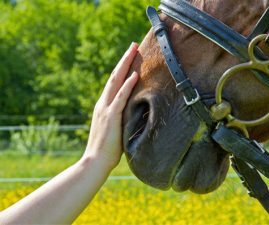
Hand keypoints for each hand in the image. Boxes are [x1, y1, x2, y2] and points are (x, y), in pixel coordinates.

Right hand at [84, 42, 138, 168]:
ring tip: (134, 51)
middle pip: (114, 76)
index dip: (122, 68)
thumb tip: (134, 113)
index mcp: (104, 106)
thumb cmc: (107, 149)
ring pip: (116, 82)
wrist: (95, 162)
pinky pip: (120, 98)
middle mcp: (103, 104)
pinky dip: (127, 86)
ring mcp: (105, 109)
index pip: (114, 83)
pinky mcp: (110, 117)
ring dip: (126, 65)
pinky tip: (135, 75)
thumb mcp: (115, 129)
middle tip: (133, 45)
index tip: (130, 57)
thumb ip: (121, 118)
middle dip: (124, 60)